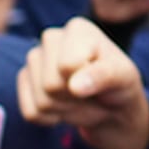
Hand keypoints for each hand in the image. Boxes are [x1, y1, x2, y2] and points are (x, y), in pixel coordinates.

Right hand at [18, 18, 148, 148]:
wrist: (111, 106)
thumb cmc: (119, 85)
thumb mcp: (123, 77)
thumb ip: (103, 76)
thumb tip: (74, 85)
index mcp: (77, 30)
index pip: (67, 65)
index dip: (85, 80)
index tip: (101, 77)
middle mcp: (51, 39)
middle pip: (51, 85)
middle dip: (74, 98)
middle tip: (91, 93)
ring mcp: (34, 59)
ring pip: (42, 101)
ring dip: (65, 109)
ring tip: (80, 99)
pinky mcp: (24, 80)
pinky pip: (31, 113)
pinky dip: (49, 119)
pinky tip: (63, 107)